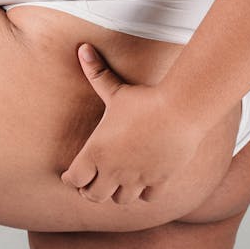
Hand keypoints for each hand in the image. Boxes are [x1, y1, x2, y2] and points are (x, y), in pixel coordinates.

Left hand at [60, 43, 201, 205]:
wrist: (179, 111)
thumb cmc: (144, 100)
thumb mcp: (116, 89)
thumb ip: (96, 72)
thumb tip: (83, 48)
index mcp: (97, 152)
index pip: (74, 179)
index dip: (70, 177)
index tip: (71, 173)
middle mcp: (114, 171)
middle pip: (93, 196)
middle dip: (90, 189)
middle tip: (92, 179)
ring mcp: (137, 178)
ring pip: (119, 201)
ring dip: (115, 193)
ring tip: (116, 181)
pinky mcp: (158, 181)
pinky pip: (146, 199)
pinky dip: (142, 194)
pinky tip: (142, 180)